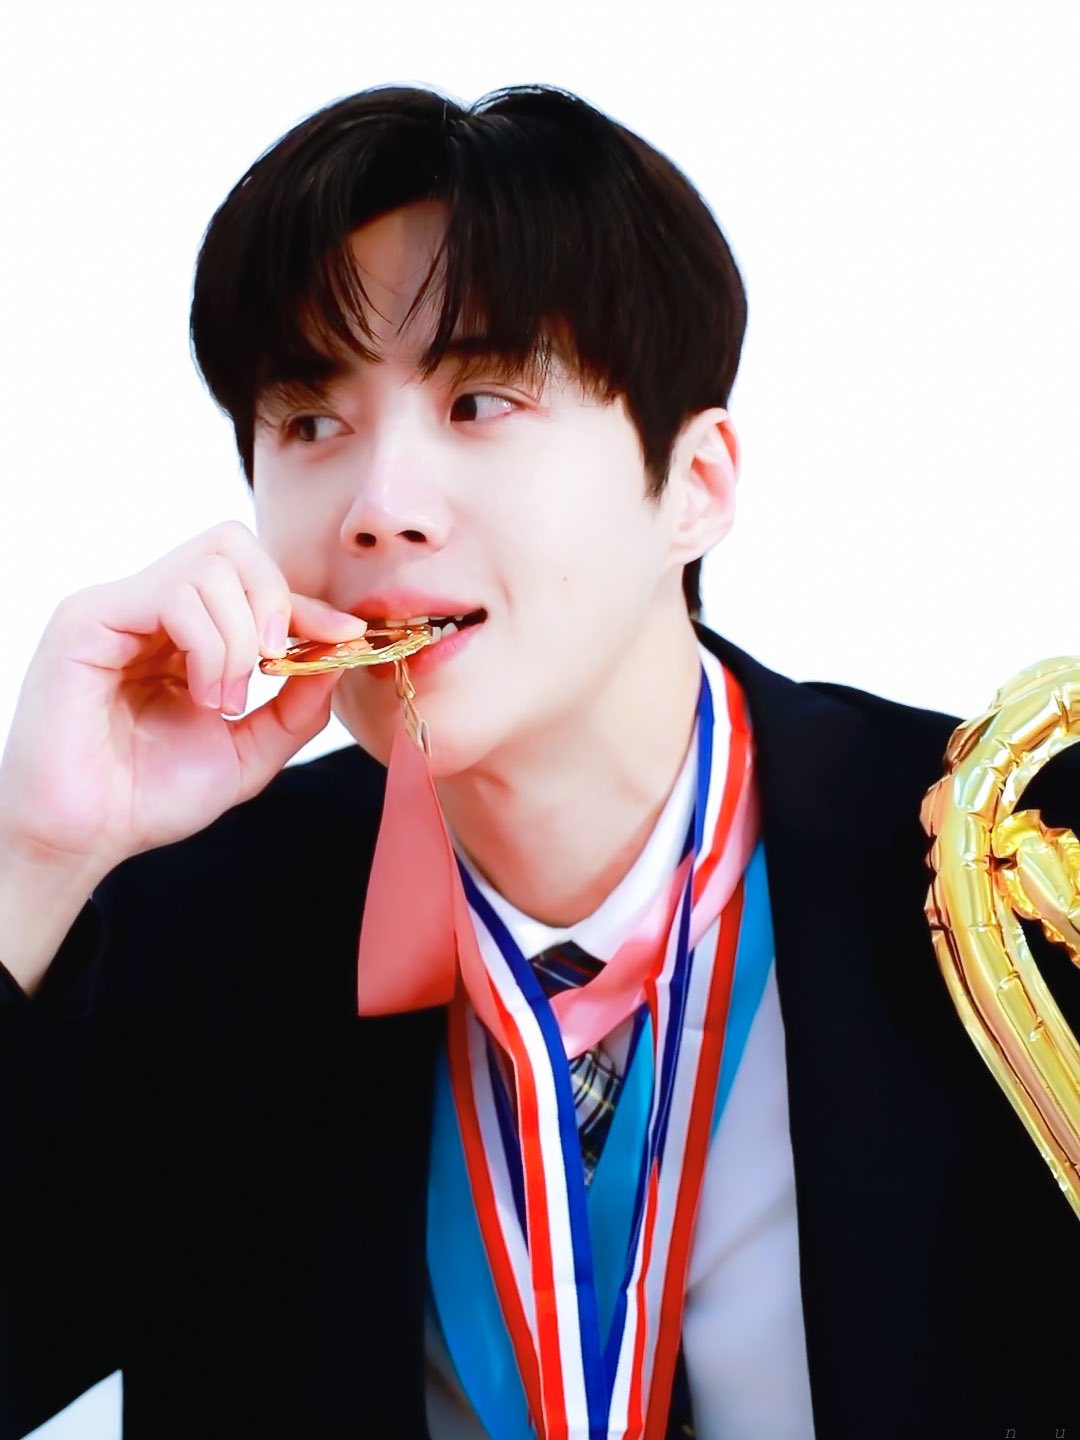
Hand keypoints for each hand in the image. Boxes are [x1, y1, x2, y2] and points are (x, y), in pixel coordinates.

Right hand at [0, 520, 364, 875]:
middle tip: (272, 668)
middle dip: (275, 602)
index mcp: (185, 632)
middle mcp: (150, 609)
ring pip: (211, 564)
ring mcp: (119, 608)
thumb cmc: (151, 797)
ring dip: (239, 639)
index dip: (308, 605)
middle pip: (234, 546)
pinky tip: (200, 696)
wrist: (88, 836)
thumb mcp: (249, 751)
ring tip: (223, 701)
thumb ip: (297, 706)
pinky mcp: (89, 618)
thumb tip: (340, 651)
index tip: (346, 637)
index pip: (255, 582)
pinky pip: (175, 592)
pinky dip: (209, 644)